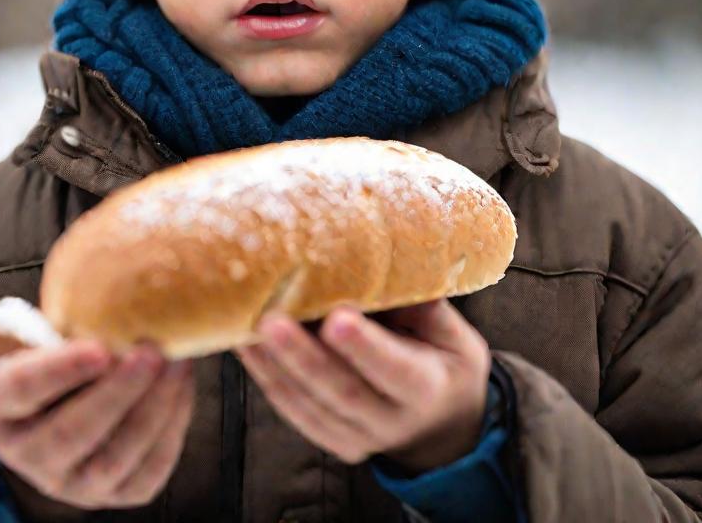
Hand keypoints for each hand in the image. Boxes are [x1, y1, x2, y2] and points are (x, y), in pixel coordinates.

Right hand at [0, 306, 193, 509]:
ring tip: (176, 363)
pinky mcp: (117, 493)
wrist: (64, 400)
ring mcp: (73, 481)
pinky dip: (172, 428)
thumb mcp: (8, 341)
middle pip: (71, 432)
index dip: (58, 372)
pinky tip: (182, 386)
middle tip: (151, 351)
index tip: (97, 347)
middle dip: (117, 392)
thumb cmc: (40, 357)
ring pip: (114, 457)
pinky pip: (148, 470)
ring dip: (152, 409)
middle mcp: (27, 455)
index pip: (20, 392)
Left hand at [234, 298, 490, 473]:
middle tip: (272, 321)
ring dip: (275, 366)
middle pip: (341, 391)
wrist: (443, 423)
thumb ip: (427, 306)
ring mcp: (358, 437)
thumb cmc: (445, 363)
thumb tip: (397, 262)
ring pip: (309, 405)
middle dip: (302, 356)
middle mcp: (390, 420)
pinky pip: (294, 411)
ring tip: (246, 329)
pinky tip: (247, 347)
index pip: (394, 370)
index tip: (337, 318)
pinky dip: (268, 378)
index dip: (364, 346)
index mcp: (426, 389)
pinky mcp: (331, 439)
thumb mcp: (455, 337)